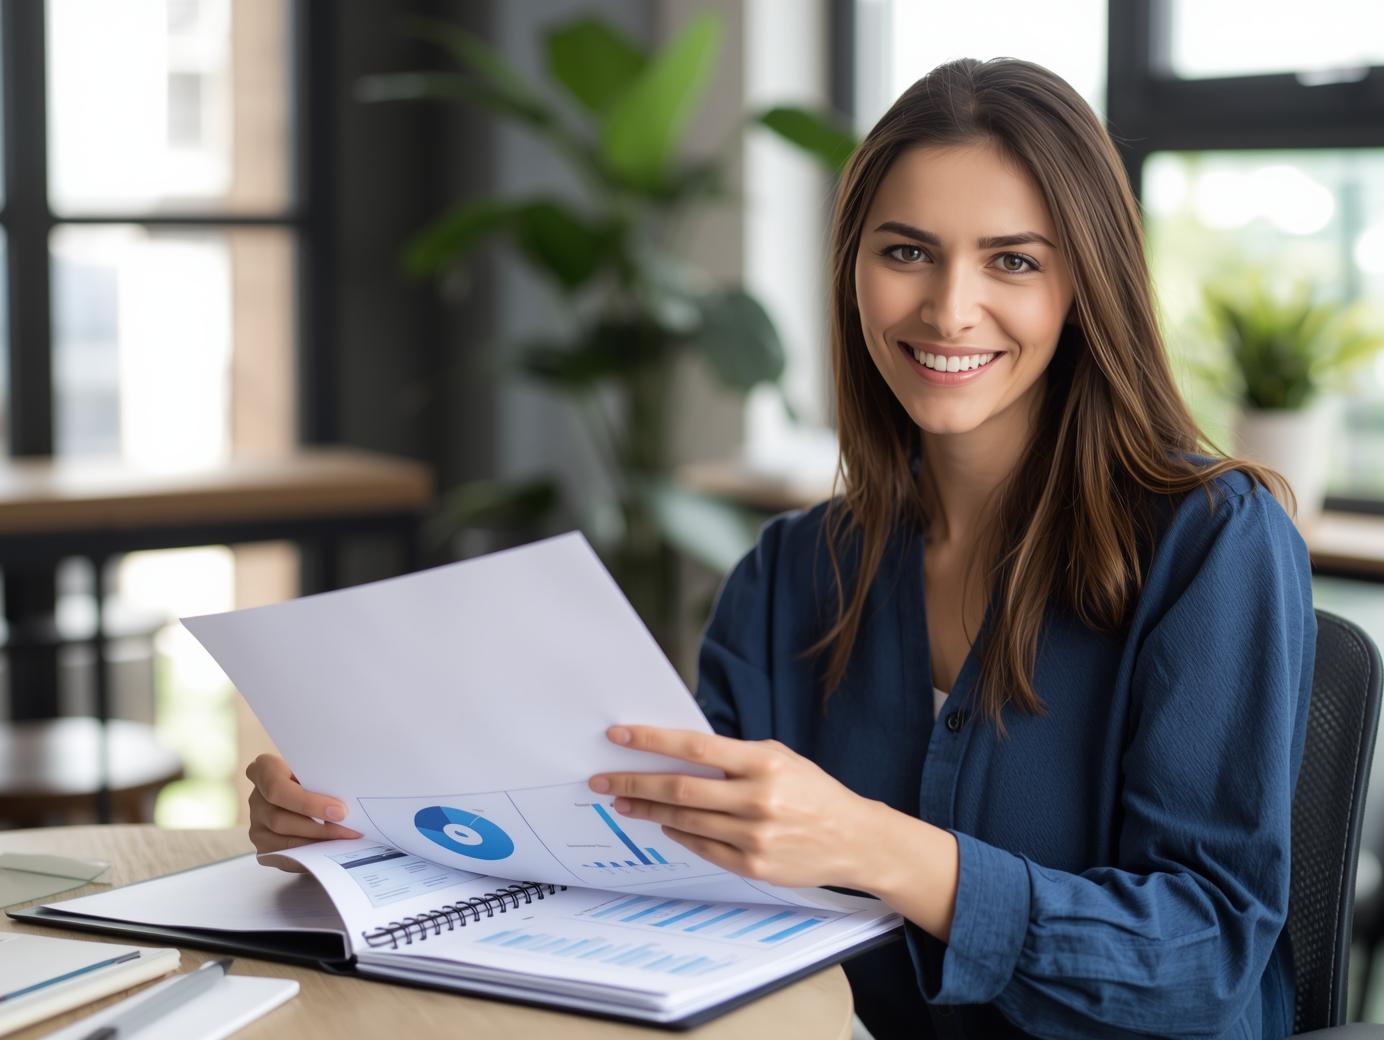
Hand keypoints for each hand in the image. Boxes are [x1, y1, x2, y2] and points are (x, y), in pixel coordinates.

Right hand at [245, 754, 360, 872]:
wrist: (304, 790)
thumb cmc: (314, 776)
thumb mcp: (315, 769)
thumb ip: (322, 780)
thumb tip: (349, 800)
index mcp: (264, 770)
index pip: (276, 787)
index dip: (308, 803)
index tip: (339, 811)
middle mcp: (256, 798)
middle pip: (280, 819)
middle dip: (319, 828)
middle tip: (348, 831)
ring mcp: (256, 825)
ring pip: (283, 841)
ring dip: (316, 843)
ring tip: (343, 841)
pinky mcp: (262, 847)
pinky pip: (284, 857)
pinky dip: (309, 855)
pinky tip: (330, 850)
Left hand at [588, 726, 884, 890]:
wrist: (854, 838)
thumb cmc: (812, 791)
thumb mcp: (780, 758)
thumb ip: (734, 757)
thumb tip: (678, 753)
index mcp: (763, 762)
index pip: (694, 747)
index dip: (651, 741)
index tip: (618, 736)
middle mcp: (756, 798)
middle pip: (678, 788)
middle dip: (633, 782)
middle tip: (602, 779)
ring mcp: (753, 836)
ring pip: (683, 820)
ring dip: (647, 811)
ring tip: (622, 801)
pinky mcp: (752, 865)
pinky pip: (701, 846)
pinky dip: (677, 833)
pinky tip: (662, 823)